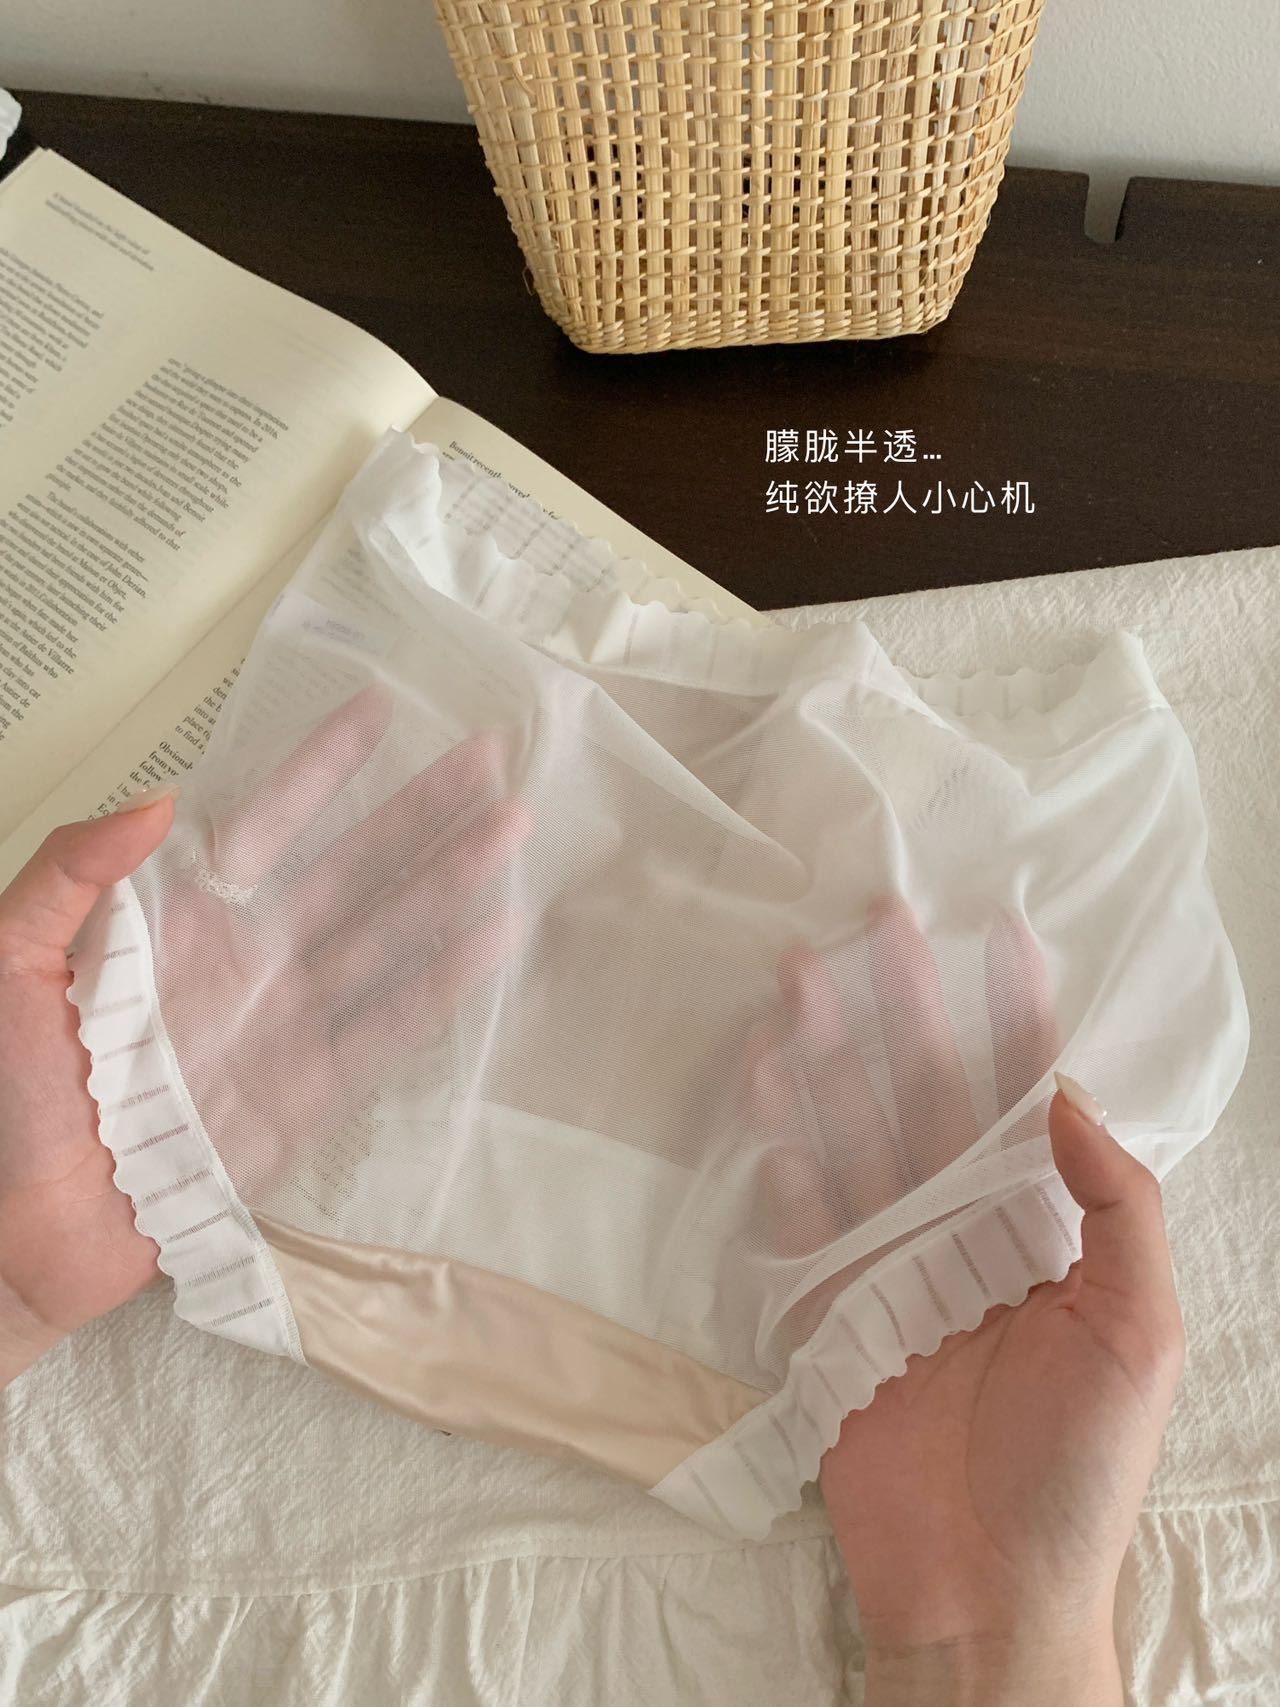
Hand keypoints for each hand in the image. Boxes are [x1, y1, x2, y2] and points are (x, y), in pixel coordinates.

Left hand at [0, 691, 527, 1384]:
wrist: (31, 1225)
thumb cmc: (11, 1093)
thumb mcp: (8, 962)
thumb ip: (67, 874)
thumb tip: (159, 801)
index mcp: (181, 920)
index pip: (266, 823)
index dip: (321, 767)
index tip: (377, 711)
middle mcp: (250, 960)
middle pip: (353, 869)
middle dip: (420, 813)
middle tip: (485, 757)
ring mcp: (289, 1024)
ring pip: (388, 935)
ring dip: (451, 881)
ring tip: (511, 831)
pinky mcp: (313, 1094)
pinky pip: (389, 1028)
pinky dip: (443, 984)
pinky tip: (493, 937)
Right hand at [748, 901, 1182, 1705]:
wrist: (990, 1592)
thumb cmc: (1082, 1469)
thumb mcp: (1139, 1331)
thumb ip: (1118, 1206)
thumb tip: (1065, 1095)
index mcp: (1043, 1229)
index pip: (1027, 1098)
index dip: (1017, 1019)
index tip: (1003, 936)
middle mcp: (963, 1231)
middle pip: (926, 1096)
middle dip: (904, 1010)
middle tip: (876, 924)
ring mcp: (890, 1266)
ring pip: (854, 1134)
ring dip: (828, 1058)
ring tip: (798, 982)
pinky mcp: (827, 1310)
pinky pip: (798, 1215)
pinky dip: (779, 1149)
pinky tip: (765, 1085)